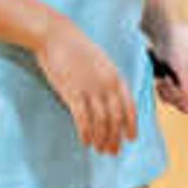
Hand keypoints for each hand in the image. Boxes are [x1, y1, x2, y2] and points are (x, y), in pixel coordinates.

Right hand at [34, 18, 137, 155]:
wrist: (56, 35)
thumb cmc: (76, 48)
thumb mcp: (100, 62)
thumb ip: (107, 80)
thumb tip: (109, 100)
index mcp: (116, 76)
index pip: (129, 106)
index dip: (131, 124)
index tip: (131, 138)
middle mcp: (107, 85)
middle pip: (116, 118)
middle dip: (115, 137)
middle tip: (113, 151)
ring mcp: (91, 89)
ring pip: (101, 122)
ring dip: (101, 139)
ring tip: (99, 150)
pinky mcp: (73, 92)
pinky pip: (83, 119)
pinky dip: (86, 133)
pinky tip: (85, 142)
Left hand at [149, 16, 187, 108]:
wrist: (163, 32)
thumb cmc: (178, 44)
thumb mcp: (185, 67)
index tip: (187, 105)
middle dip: (179, 97)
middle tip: (169, 83)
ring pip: (182, 104)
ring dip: (170, 94)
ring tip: (165, 78)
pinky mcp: (181, 86)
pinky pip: (173, 99)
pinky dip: (165, 92)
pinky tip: (162, 80)